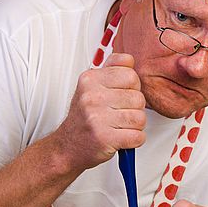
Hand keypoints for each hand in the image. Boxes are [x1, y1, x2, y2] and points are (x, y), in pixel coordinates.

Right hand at [55, 53, 145, 171]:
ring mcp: (97, 117)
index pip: (131, 74)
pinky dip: (134, 141)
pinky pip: (138, 137)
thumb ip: (111, 70)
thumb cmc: (84, 118)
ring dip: (135, 126)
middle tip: (120, 114)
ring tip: (120, 127)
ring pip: (140, 118)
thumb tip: (129, 60)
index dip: (132, 87)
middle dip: (135, 109)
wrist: (67, 147)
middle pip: (138, 97)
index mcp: (90, 79)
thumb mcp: (91, 88)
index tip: (122, 95)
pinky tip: (122, 138)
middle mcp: (92, 96)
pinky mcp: (104, 138)